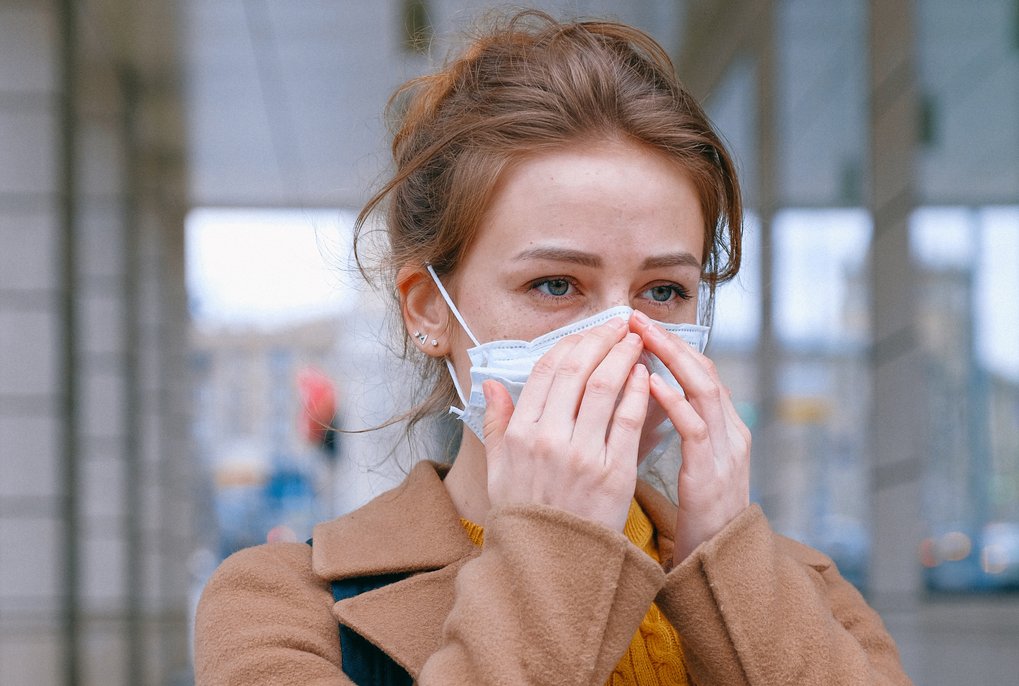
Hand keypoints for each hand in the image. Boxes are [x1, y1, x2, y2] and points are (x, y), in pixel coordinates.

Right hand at [482, 317, 649, 531]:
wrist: (549, 565)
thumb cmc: (526, 515)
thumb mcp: (498, 468)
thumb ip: (495, 423)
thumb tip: (490, 384)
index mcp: (519, 432)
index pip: (546, 370)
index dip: (572, 342)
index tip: (589, 330)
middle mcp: (547, 438)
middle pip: (577, 370)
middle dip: (602, 339)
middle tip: (620, 324)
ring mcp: (581, 455)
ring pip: (606, 387)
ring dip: (624, 356)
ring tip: (637, 342)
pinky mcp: (613, 473)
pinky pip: (628, 420)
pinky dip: (639, 391)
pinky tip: (646, 376)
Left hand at [630, 310, 750, 562]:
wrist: (719, 564)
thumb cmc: (697, 513)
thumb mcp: (689, 463)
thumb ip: (677, 429)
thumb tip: (642, 394)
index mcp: (722, 427)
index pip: (697, 371)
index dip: (670, 344)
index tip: (638, 323)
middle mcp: (730, 431)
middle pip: (703, 371)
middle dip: (669, 341)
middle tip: (635, 316)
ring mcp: (726, 451)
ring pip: (704, 390)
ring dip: (671, 360)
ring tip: (642, 335)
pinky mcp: (713, 474)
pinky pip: (695, 430)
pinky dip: (674, 403)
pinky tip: (651, 384)